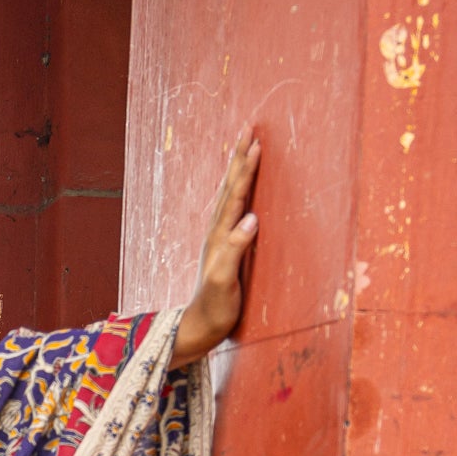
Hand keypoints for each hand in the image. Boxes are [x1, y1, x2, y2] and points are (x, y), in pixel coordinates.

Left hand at [172, 129, 260, 364]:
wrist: (201, 326)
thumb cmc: (216, 308)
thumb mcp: (225, 281)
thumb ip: (235, 249)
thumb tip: (251, 218)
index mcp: (220, 236)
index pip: (235, 195)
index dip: (246, 169)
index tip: (256, 143)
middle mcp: (216, 232)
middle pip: (229, 186)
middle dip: (239, 158)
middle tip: (248, 129)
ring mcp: (217, 238)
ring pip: (227, 194)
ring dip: (236, 169)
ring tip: (243, 148)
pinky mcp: (222, 246)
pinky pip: (229, 208)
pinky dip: (235, 190)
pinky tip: (238, 189)